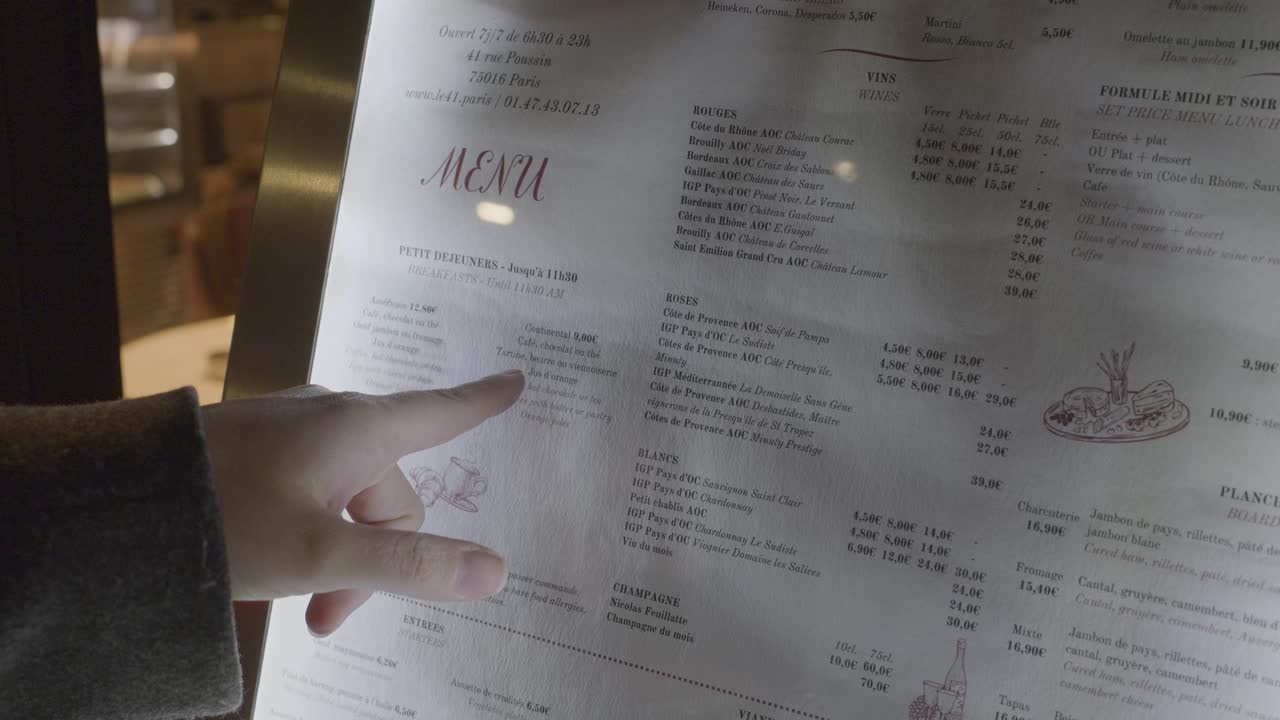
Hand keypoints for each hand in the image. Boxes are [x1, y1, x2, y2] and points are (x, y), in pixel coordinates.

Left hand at [201, 371, 523, 635]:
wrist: (115, 507)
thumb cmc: (223, 519)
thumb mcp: (322, 552)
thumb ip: (410, 564)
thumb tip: (495, 570)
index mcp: (358, 430)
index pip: (441, 413)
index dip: (483, 401)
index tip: (516, 378)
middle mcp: (329, 418)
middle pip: (389, 490)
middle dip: (371, 556)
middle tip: (326, 614)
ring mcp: (289, 431)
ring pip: (346, 497)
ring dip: (336, 554)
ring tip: (294, 602)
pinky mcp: (256, 448)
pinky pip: (308, 490)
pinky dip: (306, 533)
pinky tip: (271, 563)